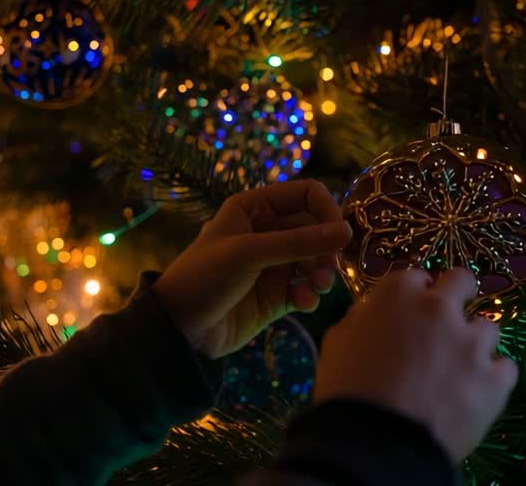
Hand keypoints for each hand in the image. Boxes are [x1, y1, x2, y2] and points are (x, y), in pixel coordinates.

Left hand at [152, 180, 350, 357]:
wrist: (179, 329)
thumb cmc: (204, 278)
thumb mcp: (248, 254)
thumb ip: (298, 243)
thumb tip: (346, 232)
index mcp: (255, 208)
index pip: (306, 194)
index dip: (327, 210)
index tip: (340, 234)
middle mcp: (268, 231)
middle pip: (316, 228)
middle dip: (327, 247)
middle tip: (329, 268)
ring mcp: (274, 264)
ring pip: (316, 259)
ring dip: (323, 272)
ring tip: (318, 287)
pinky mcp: (278, 295)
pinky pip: (307, 288)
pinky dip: (311, 294)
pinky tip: (303, 303)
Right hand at [314, 268, 518, 461]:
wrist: (375, 445)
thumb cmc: (345, 392)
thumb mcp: (337, 343)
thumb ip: (362, 318)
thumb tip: (375, 312)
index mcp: (398, 295)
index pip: (416, 277)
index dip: (415, 295)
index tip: (410, 314)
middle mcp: (440, 308)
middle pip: (462, 281)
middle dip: (456, 296)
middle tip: (445, 325)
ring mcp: (472, 343)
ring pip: (488, 328)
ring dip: (474, 344)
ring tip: (459, 371)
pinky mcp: (495, 379)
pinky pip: (506, 368)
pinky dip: (493, 379)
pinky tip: (477, 394)